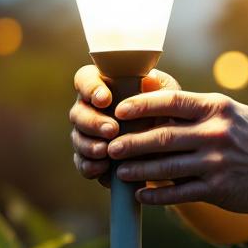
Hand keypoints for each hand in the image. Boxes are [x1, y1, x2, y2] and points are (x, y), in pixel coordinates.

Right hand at [69, 65, 179, 184]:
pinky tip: (102, 167)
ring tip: (105, 150)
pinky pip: (81, 162)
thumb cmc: (165, 111)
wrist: (170, 146)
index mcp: (104, 85)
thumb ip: (158, 88)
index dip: (90, 88)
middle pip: (77, 112)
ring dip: (89, 145)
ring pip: (77, 137)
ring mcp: (88, 134)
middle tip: (112, 130)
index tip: (105, 99)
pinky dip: (89, 166)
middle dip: (93, 122)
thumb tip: (149, 80)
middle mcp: (90, 108)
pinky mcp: (91, 158)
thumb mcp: (168, 96)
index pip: (85, 79)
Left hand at [105, 90, 247, 212]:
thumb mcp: (233, 112)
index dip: (141, 105)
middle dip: (131, 142)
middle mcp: (216, 133)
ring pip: (166, 167)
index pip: (171, 101)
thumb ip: (199, 108)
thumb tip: (158, 95)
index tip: (119, 110)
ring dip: (138, 171)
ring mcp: (217, 163)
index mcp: (217, 109)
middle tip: (110, 146)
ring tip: (119, 172)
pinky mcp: (219, 190)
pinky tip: (141, 197)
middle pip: (162, 136)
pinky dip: (157, 197)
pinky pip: (180, 193)